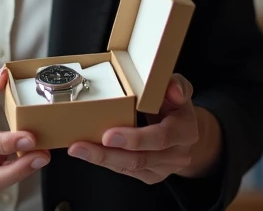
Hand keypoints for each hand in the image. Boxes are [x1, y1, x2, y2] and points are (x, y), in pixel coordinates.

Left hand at [68, 74, 216, 183]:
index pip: (161, 138)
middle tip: (80, 146)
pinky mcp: (151, 176)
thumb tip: (172, 88)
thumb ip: (176, 85)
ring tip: (77, 149)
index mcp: (186, 131)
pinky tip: (87, 153)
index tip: (109, 135)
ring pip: (129, 168)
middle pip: (140, 158)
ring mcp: (163, 168)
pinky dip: (105, 162)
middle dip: (107, 154)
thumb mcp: (179, 89)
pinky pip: (125, 171)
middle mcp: (177, 154)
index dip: (134, 139)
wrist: (185, 131)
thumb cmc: (176, 105)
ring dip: (100, 159)